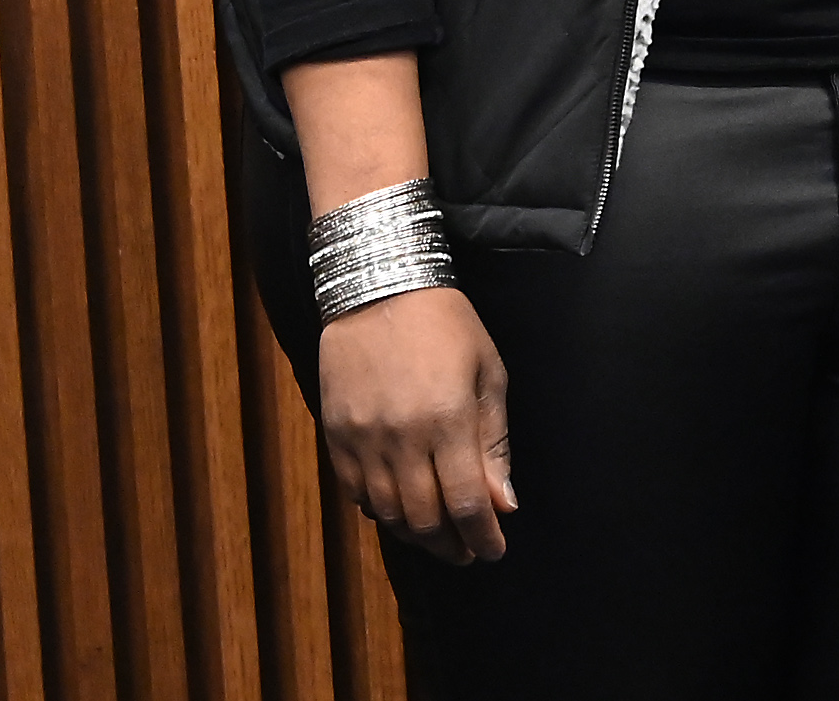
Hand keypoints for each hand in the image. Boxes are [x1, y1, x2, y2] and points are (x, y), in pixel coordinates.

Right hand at [318, 285, 513, 564]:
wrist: (379, 287)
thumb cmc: (447, 324)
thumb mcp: (488, 371)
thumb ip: (494, 441)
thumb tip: (504, 502)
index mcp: (448, 420)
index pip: (467, 503)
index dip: (483, 537)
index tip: (494, 551)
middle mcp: (401, 438)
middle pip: (425, 519)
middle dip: (451, 545)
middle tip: (468, 551)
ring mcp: (363, 440)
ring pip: (389, 514)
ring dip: (417, 534)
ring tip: (439, 537)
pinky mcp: (335, 437)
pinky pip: (357, 493)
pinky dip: (381, 511)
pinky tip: (400, 509)